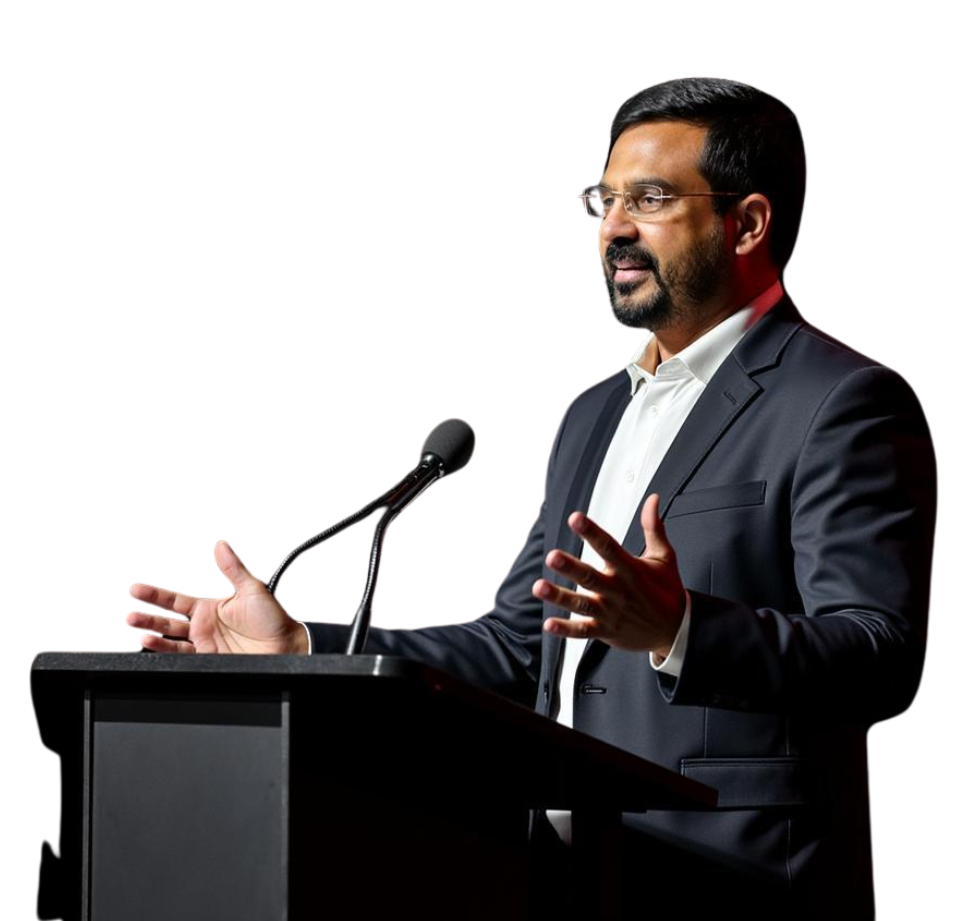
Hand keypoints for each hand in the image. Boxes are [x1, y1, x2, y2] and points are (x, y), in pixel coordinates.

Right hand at [126, 540, 307, 653]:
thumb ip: (232, 568)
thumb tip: (221, 545)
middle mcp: (204, 627)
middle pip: (167, 622)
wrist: (286, 646)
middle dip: (147, 617)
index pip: (176, 601)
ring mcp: (205, 644)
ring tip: (138, 629)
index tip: (136, 589)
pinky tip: (155, 645)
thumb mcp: (252, 589)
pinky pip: (182, 656)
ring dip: (153, 635)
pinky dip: (166, 651)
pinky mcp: (209, 659)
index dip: (156, 595)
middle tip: (131, 613)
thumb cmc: (273, 619)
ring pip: (170, 640)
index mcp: (211, 608)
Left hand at [531, 493, 684, 654]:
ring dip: (560, 596)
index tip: (575, 518)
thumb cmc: (668, 592)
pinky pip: (583, 631)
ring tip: (539, 587)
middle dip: (571, 567)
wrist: (678, 631)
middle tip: (553, 556)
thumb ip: (653, 527)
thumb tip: (652, 499)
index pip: (608, 547)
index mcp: (630, 570)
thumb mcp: (664, 557)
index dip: (591, 532)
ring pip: (582, 604)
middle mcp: (618, 590)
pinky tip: (548, 624)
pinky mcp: (606, 631)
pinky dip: (566, 629)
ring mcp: (611, 612)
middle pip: (591, 577)